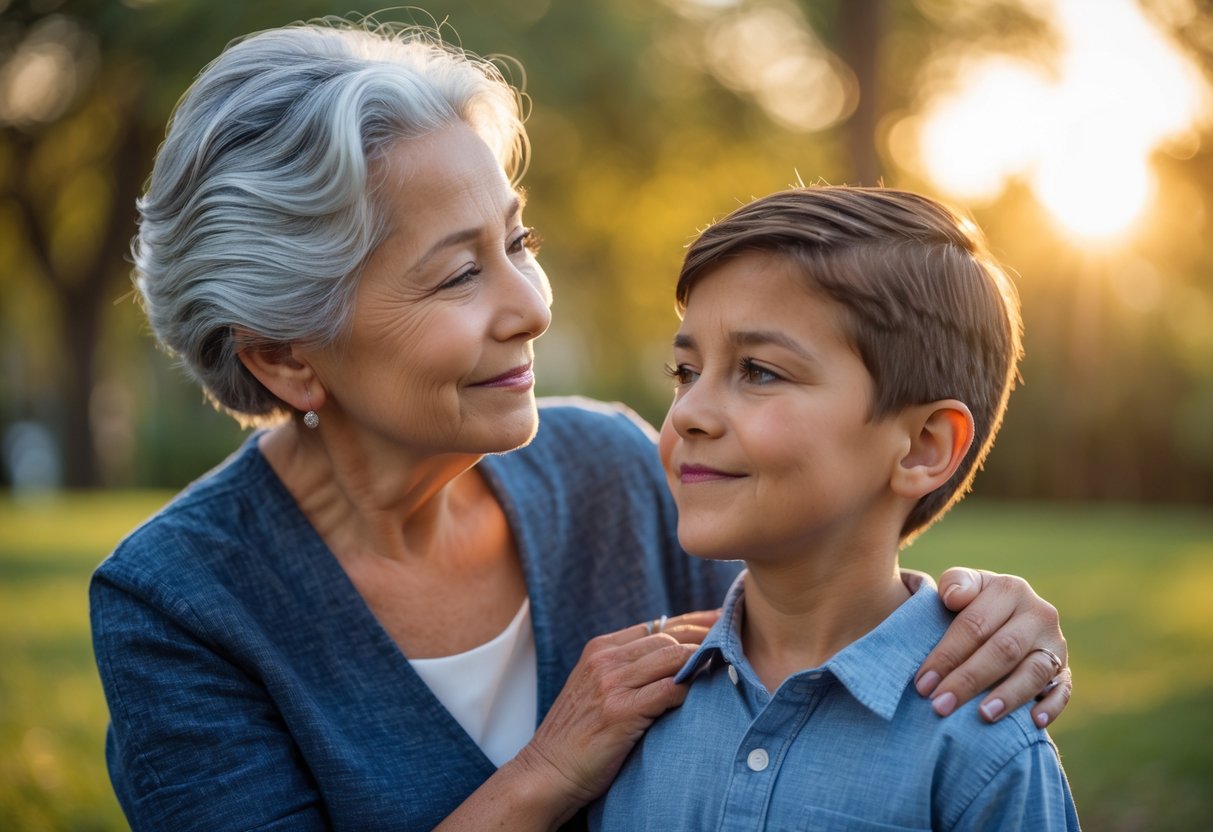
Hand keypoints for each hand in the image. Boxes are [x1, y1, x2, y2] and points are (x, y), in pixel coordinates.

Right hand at [508, 610, 719, 819]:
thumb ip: (628, 670)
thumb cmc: (578, 736)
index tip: (723, 622)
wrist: (546, 772)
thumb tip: (675, 658)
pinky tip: (703, 695)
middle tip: (738, 640)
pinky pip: (668, 690)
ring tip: (729, 666)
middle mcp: (604, 659)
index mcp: (600, 649)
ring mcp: (610, 683)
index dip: (693, 622)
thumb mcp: (596, 689)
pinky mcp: (619, 711)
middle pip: (668, 636)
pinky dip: (688, 689)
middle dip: (706, 636)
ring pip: (671, 656)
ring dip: (702, 660)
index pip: (656, 624)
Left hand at [915, 568, 1069, 727]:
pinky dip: (1051, 706)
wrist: (1005, 616)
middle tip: (941, 705)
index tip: (923, 683)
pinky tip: (1033, 722)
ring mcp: (1055, 644)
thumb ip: (956, 583)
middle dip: (969, 680)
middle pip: (1002, 650)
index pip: (975, 625)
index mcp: (1011, 589)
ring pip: (1033, 671)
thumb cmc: (974, 603)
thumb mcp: (964, 584)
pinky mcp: (1064, 670)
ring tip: (983, 716)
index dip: (947, 654)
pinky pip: (1063, 690)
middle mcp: (1039, 614)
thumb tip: (954, 598)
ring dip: (1008, 696)